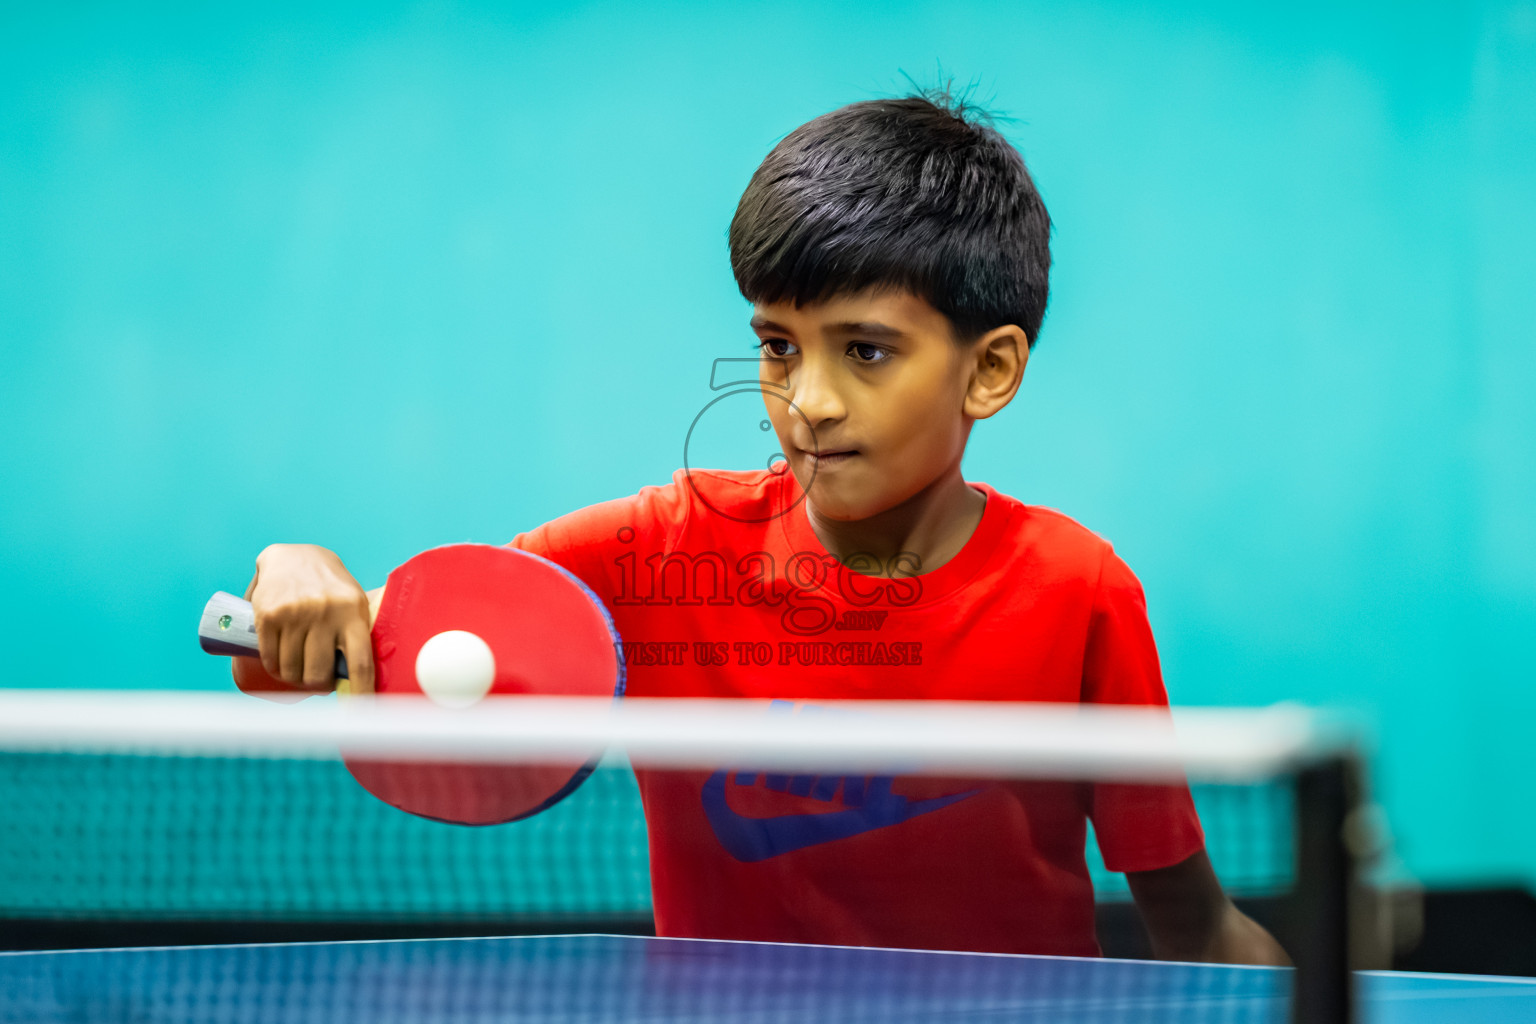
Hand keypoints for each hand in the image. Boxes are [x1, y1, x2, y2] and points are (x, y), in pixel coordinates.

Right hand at [236, 544, 375, 694]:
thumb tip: (365, 680)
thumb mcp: (354, 602)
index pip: (360, 663)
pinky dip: (274, 669)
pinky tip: (279, 667)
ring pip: (292, 670)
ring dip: (293, 680)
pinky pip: (270, 658)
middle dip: (317, 686)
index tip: (362, 714)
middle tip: (317, 681)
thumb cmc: (331, 588)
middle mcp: (325, 613)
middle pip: (318, 674)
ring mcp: (295, 614)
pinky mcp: (269, 614)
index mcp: (354, 613)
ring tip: (298, 672)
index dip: (361, 693)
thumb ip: (359, 635)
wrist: (294, 556)